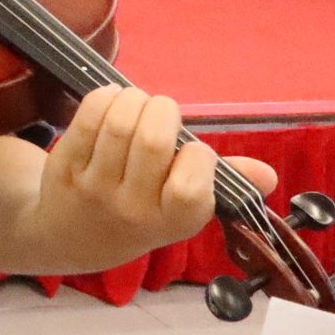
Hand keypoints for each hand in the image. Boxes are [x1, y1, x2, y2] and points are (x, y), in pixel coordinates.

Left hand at [27, 87, 277, 270]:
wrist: (73, 236)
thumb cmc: (141, 212)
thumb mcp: (183, 210)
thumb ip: (224, 185)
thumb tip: (268, 175)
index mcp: (172, 222)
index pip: (191, 186)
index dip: (197, 154)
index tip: (192, 147)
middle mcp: (133, 209)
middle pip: (152, 142)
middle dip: (163, 110)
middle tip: (163, 110)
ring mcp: (95, 187)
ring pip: (119, 125)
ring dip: (134, 99)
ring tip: (138, 102)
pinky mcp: (65, 166)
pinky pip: (87, 118)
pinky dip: (104, 98)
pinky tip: (113, 100)